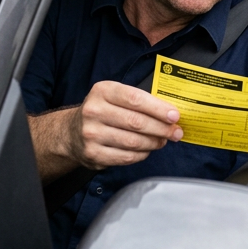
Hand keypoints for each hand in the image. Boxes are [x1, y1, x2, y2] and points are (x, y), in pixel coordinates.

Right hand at [29, 80, 183, 181]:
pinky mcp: (93, 154)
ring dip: (153, 142)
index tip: (175, 116)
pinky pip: (126, 157)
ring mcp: (91, 134)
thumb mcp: (115, 97)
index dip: (158, 108)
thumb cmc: (103, 112)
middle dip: (161, 128)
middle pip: (136, 122)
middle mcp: (94, 111)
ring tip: (163, 141)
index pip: (135, 99)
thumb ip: (139, 101)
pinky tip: (147, 150)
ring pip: (133, 141)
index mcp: (102, 91)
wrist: (71, 133)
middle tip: (176, 132)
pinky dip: (142, 154)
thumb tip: (170, 114)